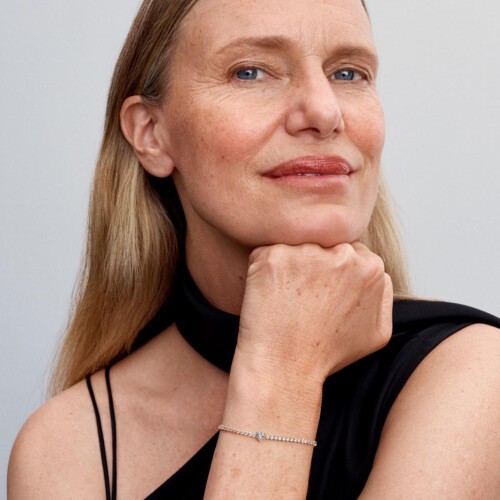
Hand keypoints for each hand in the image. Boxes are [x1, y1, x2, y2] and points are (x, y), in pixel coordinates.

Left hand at [236, 242, 392, 386]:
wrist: (285, 368)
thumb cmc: (327, 354)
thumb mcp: (377, 333)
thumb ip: (384, 295)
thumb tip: (379, 274)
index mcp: (371, 268)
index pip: (348, 251)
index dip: (330, 271)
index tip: (319, 293)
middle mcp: (342, 255)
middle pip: (323, 244)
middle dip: (311, 263)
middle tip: (300, 295)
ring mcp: (306, 253)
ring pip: (295, 245)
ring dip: (288, 264)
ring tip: (284, 298)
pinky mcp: (273, 257)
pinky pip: (266, 252)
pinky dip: (263, 269)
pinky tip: (267, 295)